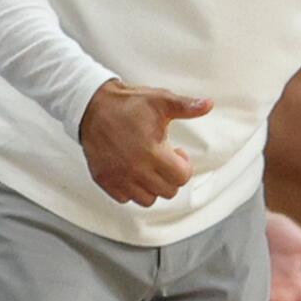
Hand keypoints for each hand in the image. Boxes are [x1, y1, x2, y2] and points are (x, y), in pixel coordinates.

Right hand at [79, 80, 210, 206]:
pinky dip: (131, 189)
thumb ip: (187, 106)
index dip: (184, 165)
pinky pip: (125, 199)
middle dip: (170, 176)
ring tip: (148, 167)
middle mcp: (136, 170)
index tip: (177, 152)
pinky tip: (132, 171)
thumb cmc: (128, 104)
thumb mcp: (161, 101)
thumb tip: (208, 104)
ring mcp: (119, 177)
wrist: (92, 106)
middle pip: (168, 191)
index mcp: (153, 152)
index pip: (182, 177)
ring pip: (147, 199)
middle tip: (163, 159)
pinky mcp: (104, 180)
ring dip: (152, 186)